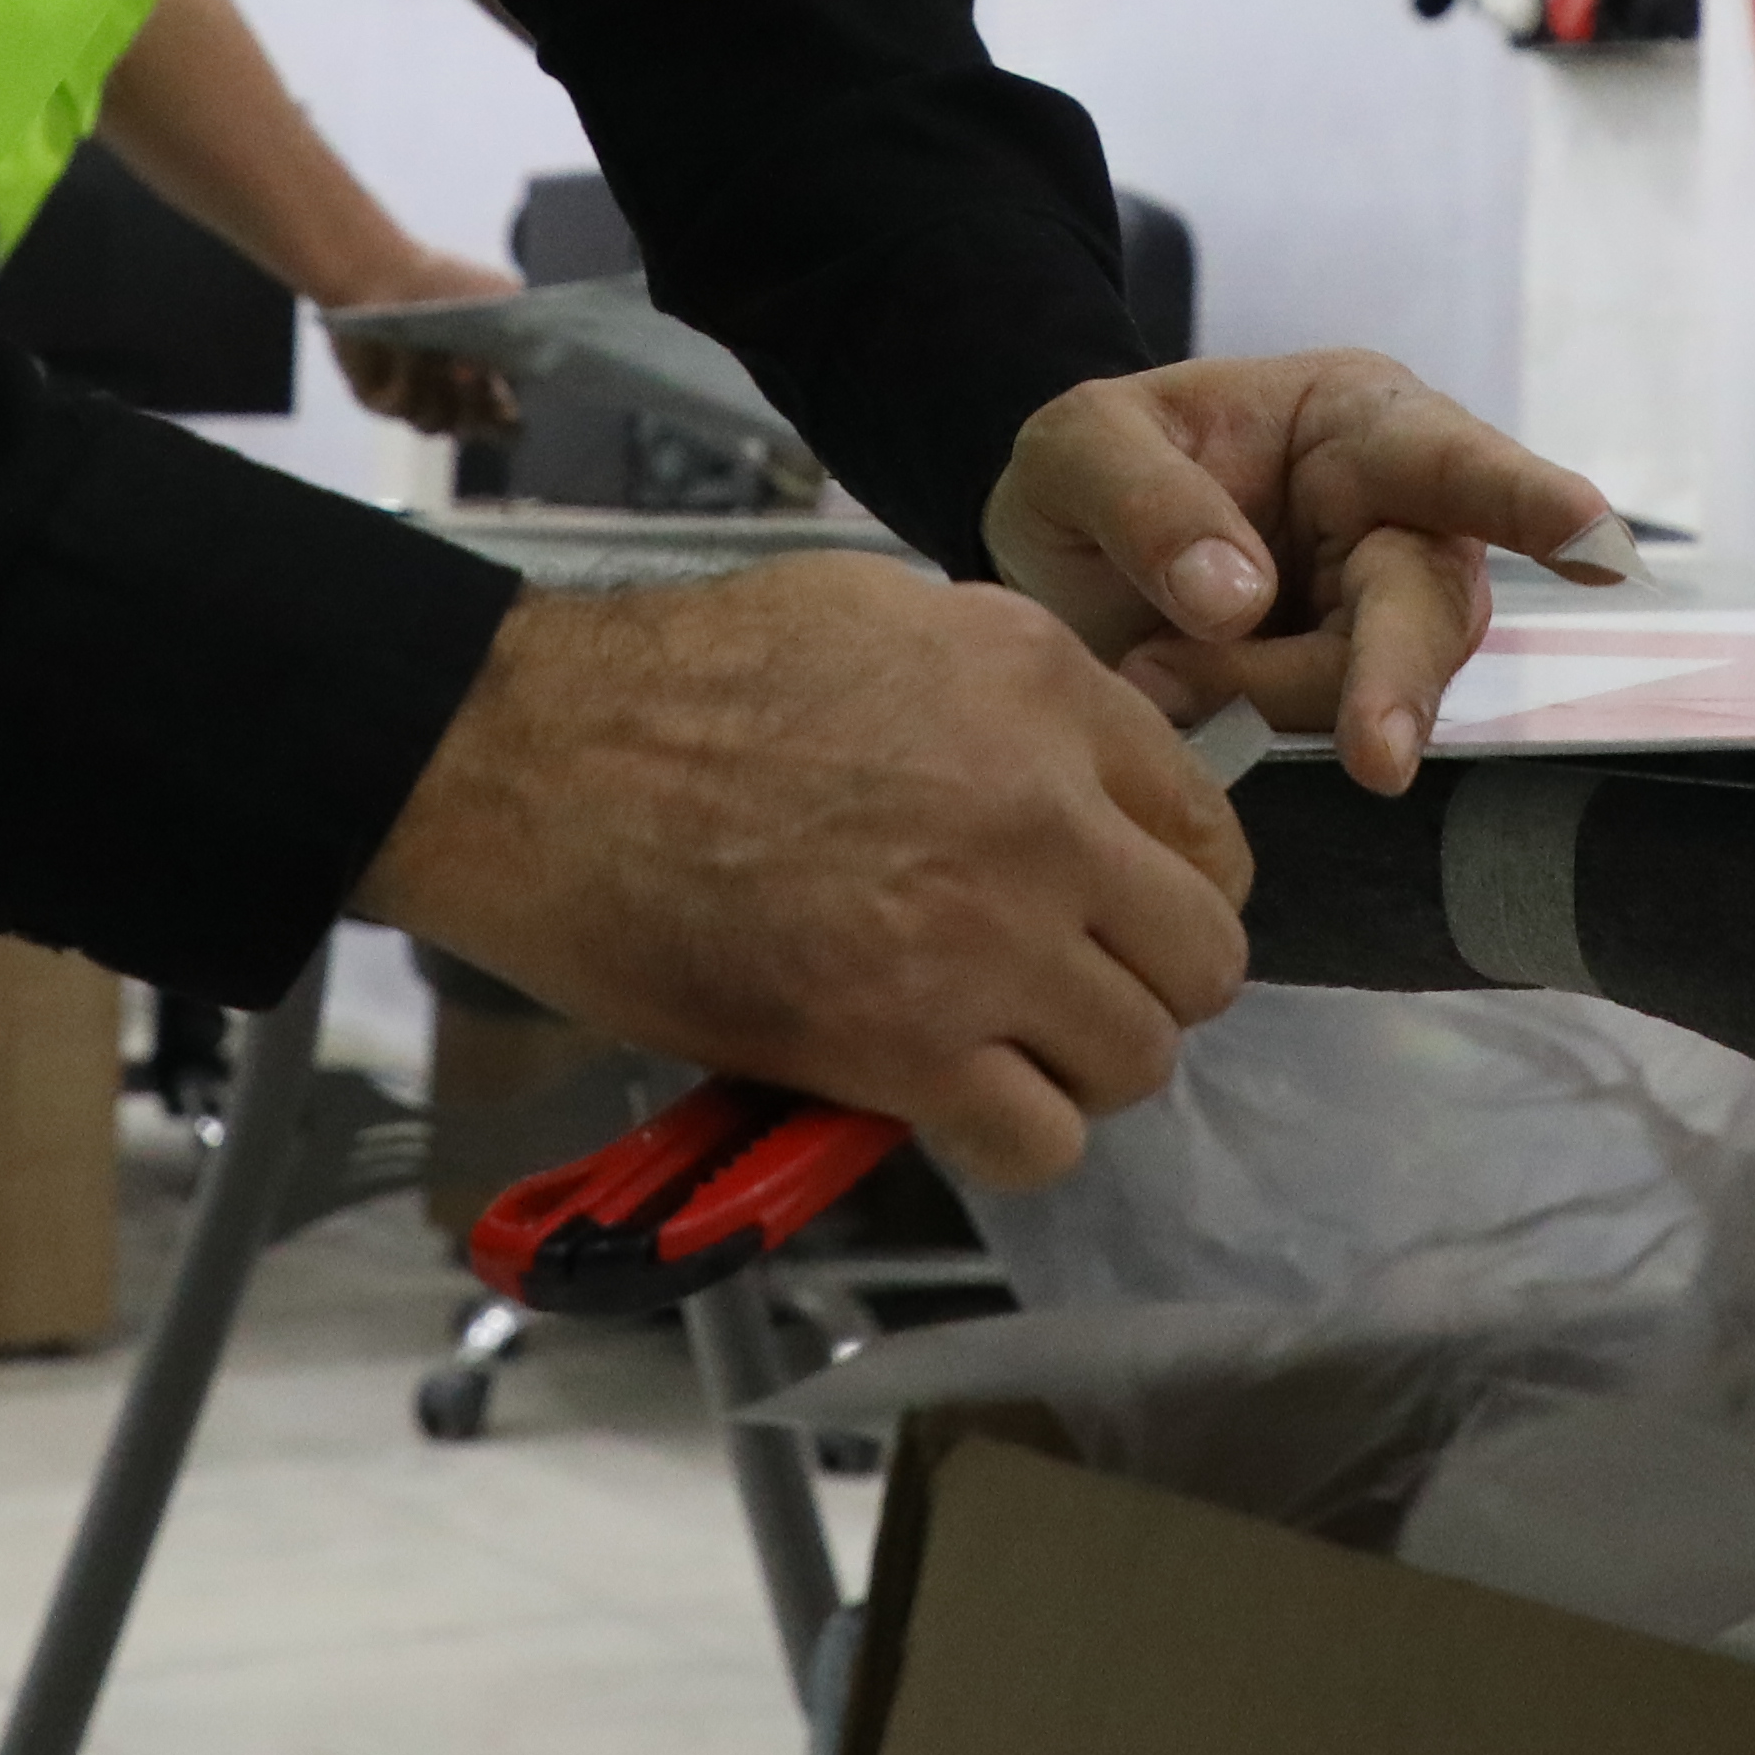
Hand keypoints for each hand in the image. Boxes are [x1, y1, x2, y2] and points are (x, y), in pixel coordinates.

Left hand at [319, 239, 528, 436]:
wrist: (386, 270)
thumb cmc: (447, 283)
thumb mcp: (502, 299)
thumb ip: (531, 330)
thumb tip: (544, 364)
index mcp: (486, 383)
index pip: (506, 426)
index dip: (510, 425)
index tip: (511, 409)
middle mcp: (451, 399)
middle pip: (472, 428)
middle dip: (474, 404)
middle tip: (470, 370)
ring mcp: (416, 401)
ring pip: (436, 423)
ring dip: (440, 390)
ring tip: (440, 356)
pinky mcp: (380, 399)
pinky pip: (401, 405)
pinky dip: (408, 378)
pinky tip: (407, 352)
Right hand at [355, 558, 1251, 1188]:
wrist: (541, 759)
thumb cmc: (682, 678)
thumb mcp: (888, 613)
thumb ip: (1013, 691)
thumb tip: (1078, 768)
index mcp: (1043, 688)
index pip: (1213, 826)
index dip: (1175, 884)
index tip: (1125, 910)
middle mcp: (1042, 814)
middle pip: (1202, 956)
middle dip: (1143, 982)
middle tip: (1066, 987)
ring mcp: (981, 940)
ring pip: (1136, 1060)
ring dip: (1078, 1066)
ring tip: (1000, 1045)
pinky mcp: (901, 1049)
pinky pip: (1040, 1140)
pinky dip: (1008, 1136)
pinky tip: (949, 1097)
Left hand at [984, 350, 1617, 797]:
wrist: (1052, 557)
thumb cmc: (1095, 468)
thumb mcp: (1079, 446)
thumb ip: (1147, 501)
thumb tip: (1241, 595)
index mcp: (1354, 422)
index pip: (1452, 458)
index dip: (1532, 502)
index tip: (1597, 540)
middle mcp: (1395, 518)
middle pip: (1427, 606)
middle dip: (1397, 680)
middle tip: (1377, 759)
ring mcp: (1376, 618)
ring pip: (1374, 687)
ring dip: (1264, 699)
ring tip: (1148, 672)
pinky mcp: (1340, 700)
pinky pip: (1320, 736)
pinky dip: (1243, 732)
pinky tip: (1172, 702)